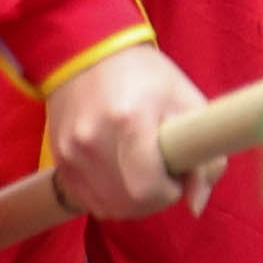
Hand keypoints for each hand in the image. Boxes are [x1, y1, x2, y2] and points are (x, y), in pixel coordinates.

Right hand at [45, 43, 213, 225]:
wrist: (87, 54)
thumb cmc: (146, 76)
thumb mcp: (187, 103)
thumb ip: (203, 158)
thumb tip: (196, 206)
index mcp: (129, 121)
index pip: (146, 189)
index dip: (170, 192)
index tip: (177, 175)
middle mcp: (92, 140)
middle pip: (128, 204)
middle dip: (154, 199)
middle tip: (163, 174)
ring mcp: (70, 153)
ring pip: (108, 208)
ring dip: (132, 201)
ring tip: (142, 170)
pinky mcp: (58, 160)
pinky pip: (87, 200)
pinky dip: (109, 197)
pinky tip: (120, 173)